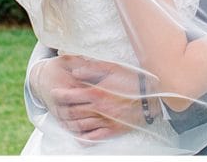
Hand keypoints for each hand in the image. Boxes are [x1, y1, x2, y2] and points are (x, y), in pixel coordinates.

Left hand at [32, 55, 147, 142]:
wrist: (152, 96)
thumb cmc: (132, 79)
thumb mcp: (112, 68)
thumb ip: (92, 68)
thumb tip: (75, 71)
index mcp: (97, 93)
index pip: (71, 96)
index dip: (60, 95)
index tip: (54, 93)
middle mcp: (99, 109)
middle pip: (73, 112)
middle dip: (62, 109)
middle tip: (56, 107)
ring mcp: (106, 122)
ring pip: (81, 126)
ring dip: (69, 124)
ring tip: (64, 119)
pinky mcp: (113, 130)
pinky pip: (94, 137)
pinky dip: (83, 137)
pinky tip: (78, 134)